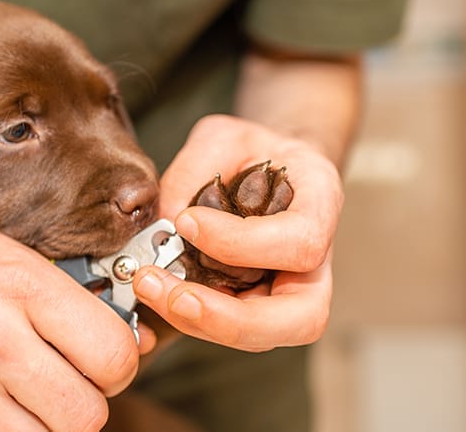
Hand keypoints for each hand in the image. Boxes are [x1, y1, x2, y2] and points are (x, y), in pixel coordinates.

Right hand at [0, 229, 150, 430]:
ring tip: (17, 402)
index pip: (115, 355)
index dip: (116, 366)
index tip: (97, 364)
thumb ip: (65, 295)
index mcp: (19, 284)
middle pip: (87, 415)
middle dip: (80, 406)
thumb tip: (137, 343)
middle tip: (56, 388)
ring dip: (41, 429)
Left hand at [134, 114, 342, 350]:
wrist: (263, 165)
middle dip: (232, 317)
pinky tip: (156, 291)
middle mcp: (316, 262)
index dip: (244, 244)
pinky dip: (189, 318)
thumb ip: (194, 170)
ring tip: (150, 286)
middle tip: (173, 294)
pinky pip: (228, 328)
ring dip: (200, 322)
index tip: (188, 222)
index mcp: (321, 206)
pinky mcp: (254, 306)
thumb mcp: (222, 137)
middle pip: (302, 318)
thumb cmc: (249, 150)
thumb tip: (165, 222)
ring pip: (261, 335)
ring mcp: (287, 291)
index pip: (300, 243)